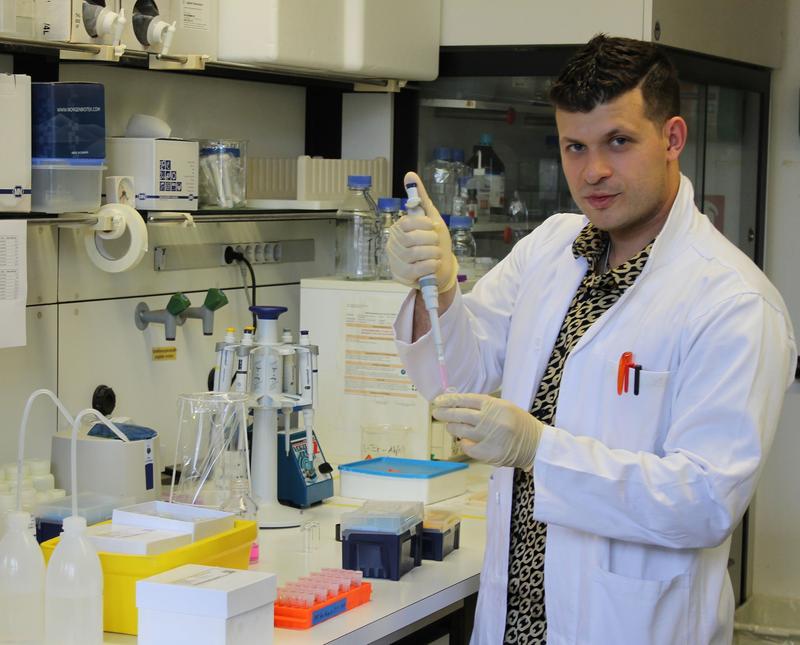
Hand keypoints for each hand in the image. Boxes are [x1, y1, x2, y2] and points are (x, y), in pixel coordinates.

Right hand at [387, 171, 457, 291]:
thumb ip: (420, 197)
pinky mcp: (400, 275)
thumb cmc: (435, 242)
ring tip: (436, 254)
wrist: (442, 268)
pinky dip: (430, 265)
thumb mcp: (431, 217)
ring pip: (415, 254)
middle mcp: (393, 243)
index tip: (434, 227)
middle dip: (431, 240)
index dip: (424, 225)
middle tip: (436, 242)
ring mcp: (395, 260)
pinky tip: (434, 263)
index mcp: (399, 228)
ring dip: (433, 253)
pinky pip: (417, 269)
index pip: (407, 223)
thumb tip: (409, 174)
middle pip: (411, 239)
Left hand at [432, 393, 543, 468]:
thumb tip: (458, 405)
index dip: (450, 400)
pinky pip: (467, 446)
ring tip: (449, 426)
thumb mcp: (504, 407)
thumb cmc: (518, 423)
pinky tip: (464, 440)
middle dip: (445, 413)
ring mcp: (488, 437)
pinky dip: (463, 443)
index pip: (466, 399)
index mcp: (495, 405)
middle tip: (436, 412)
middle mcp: (490, 419)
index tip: (439, 400)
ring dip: (452, 428)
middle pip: (460, 414)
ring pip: (460, 430)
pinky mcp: (487, 452)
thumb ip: (483, 406)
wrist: (536, 445)